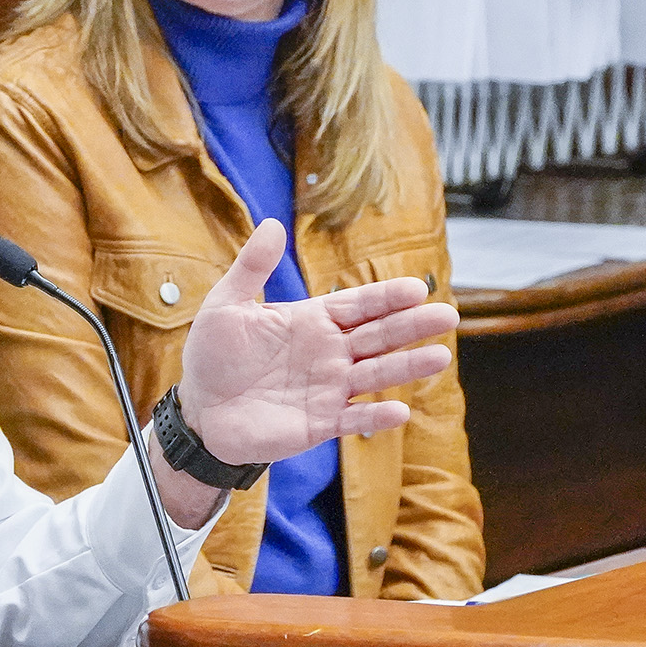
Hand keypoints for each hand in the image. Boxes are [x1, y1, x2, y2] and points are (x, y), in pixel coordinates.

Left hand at [177, 219, 456, 467]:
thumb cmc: (213, 356)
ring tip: (440, 356)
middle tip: (446, 316)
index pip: (359, 305)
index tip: (416, 288)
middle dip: (413, 326)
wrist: (199, 410)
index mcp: (312, 321)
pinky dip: (375, 418)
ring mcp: (328, 389)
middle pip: (379, 336)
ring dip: (407, 367)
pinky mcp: (319, 423)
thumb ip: (252, 267)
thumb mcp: (226, 305)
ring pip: (376, 375)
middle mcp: (329, 353)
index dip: (387, 297)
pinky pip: (353, 420)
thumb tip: (272, 223)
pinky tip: (399, 411)